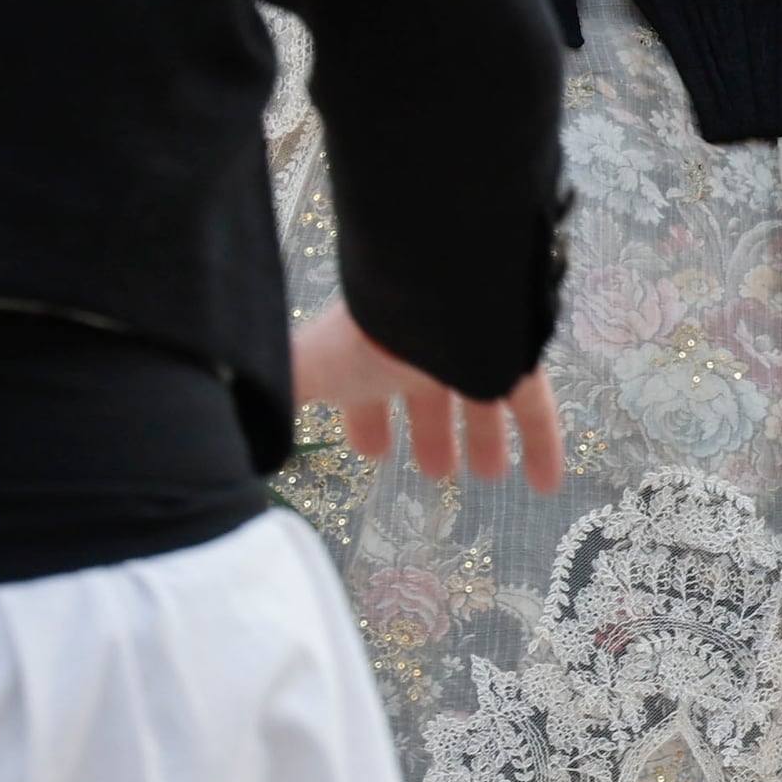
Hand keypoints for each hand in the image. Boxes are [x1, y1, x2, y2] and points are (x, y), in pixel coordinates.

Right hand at [293, 302, 564, 490]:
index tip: (373, 451)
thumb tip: (233, 434)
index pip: (368, 394)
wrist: (428, 295)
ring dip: (486, 440)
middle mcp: (423, 352)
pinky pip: (537, 411)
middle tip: (437, 472)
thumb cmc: (362, 339)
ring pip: (483, 401)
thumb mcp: (307, 373)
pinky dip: (544, 447)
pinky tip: (548, 486)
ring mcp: (473, 354)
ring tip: (490, 476)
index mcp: (371, 357)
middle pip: (430, 398)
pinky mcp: (518, 361)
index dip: (368, 422)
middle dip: (433, 434)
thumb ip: (278, 402)